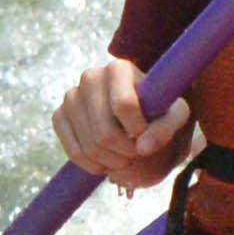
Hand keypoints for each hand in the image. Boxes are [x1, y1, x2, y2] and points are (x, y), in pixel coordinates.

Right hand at [58, 57, 191, 189]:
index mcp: (118, 68)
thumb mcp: (174, 116)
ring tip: (125, 158)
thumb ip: (166, 128)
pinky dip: (94, 165)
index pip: (124, 105)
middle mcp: (90, 76)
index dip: (139, 131)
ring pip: (89, 145)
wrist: (135, 118)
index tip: (147, 136)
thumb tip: (142, 146)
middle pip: (105, 132)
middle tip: (137, 154)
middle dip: (126, 153)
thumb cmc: (159, 113)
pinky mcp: (59, 116)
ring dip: (112, 162)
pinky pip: (73, 152)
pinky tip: (107, 161)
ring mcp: (71, 96)